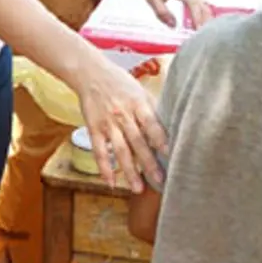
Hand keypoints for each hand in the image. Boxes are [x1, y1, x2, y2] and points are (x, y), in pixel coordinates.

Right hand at [74, 54, 168, 192]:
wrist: (90, 73)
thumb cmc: (120, 82)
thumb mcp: (140, 90)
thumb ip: (152, 109)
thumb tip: (171, 126)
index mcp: (138, 103)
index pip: (152, 124)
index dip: (161, 139)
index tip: (171, 154)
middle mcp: (123, 114)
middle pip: (137, 141)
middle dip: (149, 163)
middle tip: (160, 181)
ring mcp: (107, 123)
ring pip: (119, 150)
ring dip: (129, 171)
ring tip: (138, 189)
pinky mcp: (93, 128)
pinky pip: (99, 151)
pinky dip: (104, 168)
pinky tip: (111, 182)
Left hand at [127, 0, 211, 29]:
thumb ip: (161, 12)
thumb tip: (173, 26)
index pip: (192, 4)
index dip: (197, 18)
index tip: (199, 32)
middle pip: (201, 7)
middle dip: (203, 23)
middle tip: (203, 41)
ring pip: (204, 6)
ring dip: (205, 21)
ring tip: (204, 37)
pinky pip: (201, 5)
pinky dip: (202, 16)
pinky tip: (201, 28)